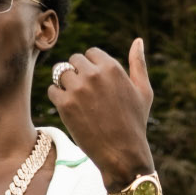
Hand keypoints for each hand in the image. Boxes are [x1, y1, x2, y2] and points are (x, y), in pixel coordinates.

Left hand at [47, 41, 153, 192]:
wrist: (122, 153)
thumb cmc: (135, 123)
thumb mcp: (143, 91)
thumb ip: (138, 64)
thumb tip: (138, 41)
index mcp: (112, 67)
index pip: (90, 52)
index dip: (91, 66)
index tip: (96, 83)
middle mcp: (94, 74)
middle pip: (73, 61)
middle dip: (77, 73)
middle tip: (85, 94)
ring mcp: (77, 89)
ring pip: (60, 74)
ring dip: (66, 84)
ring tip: (78, 101)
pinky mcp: (65, 105)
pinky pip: (52, 90)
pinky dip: (58, 98)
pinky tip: (70, 109)